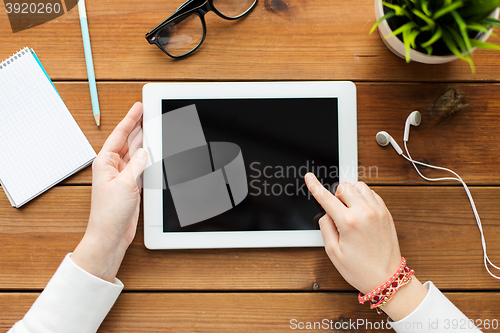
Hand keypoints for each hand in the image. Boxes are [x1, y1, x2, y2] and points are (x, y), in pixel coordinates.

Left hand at [72, 102, 147, 281]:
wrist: (111, 235)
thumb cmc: (110, 213)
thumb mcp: (126, 184)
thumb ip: (137, 165)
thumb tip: (144, 151)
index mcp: (105, 162)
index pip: (120, 134)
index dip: (130, 119)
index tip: (139, 107)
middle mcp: (113, 167)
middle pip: (129, 141)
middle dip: (139, 127)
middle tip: (150, 112)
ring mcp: (123, 176)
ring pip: (136, 153)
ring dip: (145, 142)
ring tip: (155, 127)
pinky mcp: (131, 185)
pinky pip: (141, 166)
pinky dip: (149, 158)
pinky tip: (155, 151)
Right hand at [305, 173, 426, 320]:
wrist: (387, 278)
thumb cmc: (360, 269)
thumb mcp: (333, 252)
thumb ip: (325, 227)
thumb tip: (326, 213)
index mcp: (349, 222)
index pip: (326, 198)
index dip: (314, 186)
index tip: (309, 177)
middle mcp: (364, 213)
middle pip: (344, 186)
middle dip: (336, 195)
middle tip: (337, 212)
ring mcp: (378, 211)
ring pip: (359, 186)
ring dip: (351, 194)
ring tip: (350, 211)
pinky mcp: (386, 213)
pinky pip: (372, 193)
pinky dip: (363, 197)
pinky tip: (361, 211)